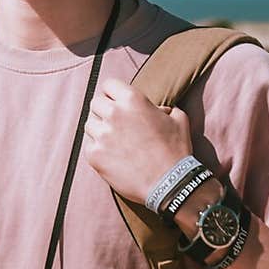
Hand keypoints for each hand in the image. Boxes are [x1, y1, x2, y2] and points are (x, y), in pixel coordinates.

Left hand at [83, 77, 192, 204]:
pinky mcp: (94, 155)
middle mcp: (114, 113)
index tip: (118, 103)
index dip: (113, 94)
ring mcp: (102, 135)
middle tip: (116, 125)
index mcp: (132, 99)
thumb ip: (165, 108)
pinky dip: (98, 151)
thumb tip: (158, 110)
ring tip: (114, 142)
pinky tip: (113, 157)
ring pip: (89, 124)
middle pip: (95, 103)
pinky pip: (89, 146)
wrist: (169, 183)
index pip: (109, 85)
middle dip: (104, 111)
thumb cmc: (175, 150)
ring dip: (99, 130)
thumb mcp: (179, 120)